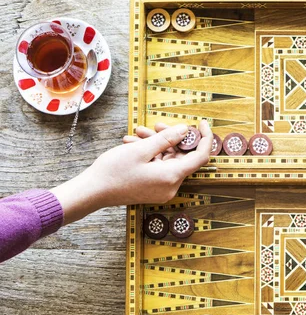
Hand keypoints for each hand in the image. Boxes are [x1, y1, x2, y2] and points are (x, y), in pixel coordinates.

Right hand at [51, 121, 211, 223]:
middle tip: (155, 125)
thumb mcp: (142, 149)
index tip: (202, 123)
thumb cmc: (114, 171)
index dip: (204, 138)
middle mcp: (171, 186)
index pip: (200, 156)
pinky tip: (134, 143)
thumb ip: (167, 138)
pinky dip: (151, 154)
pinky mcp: (153, 189)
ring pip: (168, 160)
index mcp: (172, 177)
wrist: (92, 192)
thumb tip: (186, 130)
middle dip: (170, 138)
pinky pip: (159, 167)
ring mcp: (162, 189)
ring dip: (156, 144)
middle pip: (181, 156)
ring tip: (138, 133)